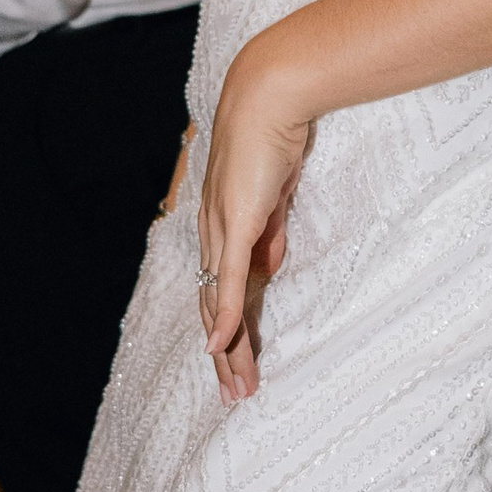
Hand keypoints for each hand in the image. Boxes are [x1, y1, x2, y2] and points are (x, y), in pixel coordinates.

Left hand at [194, 37, 313, 403]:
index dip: (228, 327)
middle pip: (215, 306)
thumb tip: (270, 264)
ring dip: (227, 349)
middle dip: (224, 354)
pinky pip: (229, 282)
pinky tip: (220, 347)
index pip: (223, 288)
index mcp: (223, 226)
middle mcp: (214, 233)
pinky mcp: (234, 224)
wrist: (268, 98)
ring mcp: (220, 230)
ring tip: (237, 385)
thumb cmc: (274, 137)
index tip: (236, 361)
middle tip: (235, 393)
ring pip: (219, 304)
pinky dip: (225, 317)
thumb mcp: (277, 194)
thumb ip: (271, 231)